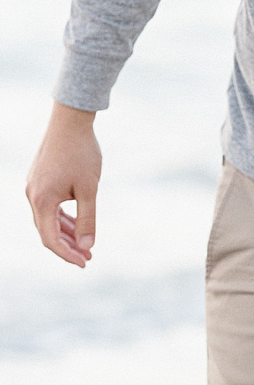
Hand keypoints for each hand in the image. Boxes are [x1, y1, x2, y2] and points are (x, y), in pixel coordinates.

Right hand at [26, 104, 101, 267]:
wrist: (70, 121)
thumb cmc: (82, 154)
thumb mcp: (89, 189)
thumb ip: (88, 219)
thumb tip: (86, 246)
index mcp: (42, 200)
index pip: (50, 239)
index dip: (67, 255)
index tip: (85, 263)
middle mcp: (32, 195)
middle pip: (47, 232)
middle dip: (67, 247)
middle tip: (88, 258)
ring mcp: (33, 187)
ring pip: (47, 220)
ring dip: (65, 233)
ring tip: (85, 245)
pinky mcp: (39, 180)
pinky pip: (48, 207)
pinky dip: (61, 218)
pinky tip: (76, 225)